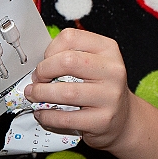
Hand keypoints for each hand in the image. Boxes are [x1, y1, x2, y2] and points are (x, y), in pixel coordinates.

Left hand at [25, 27, 132, 149]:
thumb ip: (70, 57)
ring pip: (65, 92)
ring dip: (40, 95)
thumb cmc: (101, 87)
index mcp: (108, 49)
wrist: (123, 116)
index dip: (50, 49)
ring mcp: (109, 96)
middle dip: (43, 71)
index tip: (45, 61)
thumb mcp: (94, 63)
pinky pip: (65, 118)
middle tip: (37, 80)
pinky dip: (47, 116)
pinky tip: (43, 113)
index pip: (71, 38)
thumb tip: (38, 65)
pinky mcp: (102, 120)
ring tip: (34, 96)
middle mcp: (112, 70)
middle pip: (67, 62)